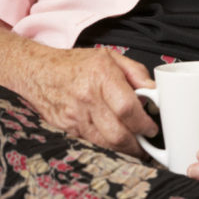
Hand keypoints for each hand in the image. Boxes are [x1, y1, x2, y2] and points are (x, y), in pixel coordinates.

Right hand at [16, 45, 155, 155]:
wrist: (38, 71)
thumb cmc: (75, 63)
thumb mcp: (111, 56)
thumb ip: (136, 72)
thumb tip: (154, 90)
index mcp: (101, 77)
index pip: (127, 108)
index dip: (143, 123)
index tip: (152, 128)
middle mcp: (87, 99)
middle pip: (117, 133)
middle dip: (136, 144)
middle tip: (146, 144)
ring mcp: (75, 116)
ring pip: (104, 142)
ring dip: (123, 148)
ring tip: (134, 146)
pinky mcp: (67, 127)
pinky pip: (92, 141)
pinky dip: (106, 143)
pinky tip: (115, 140)